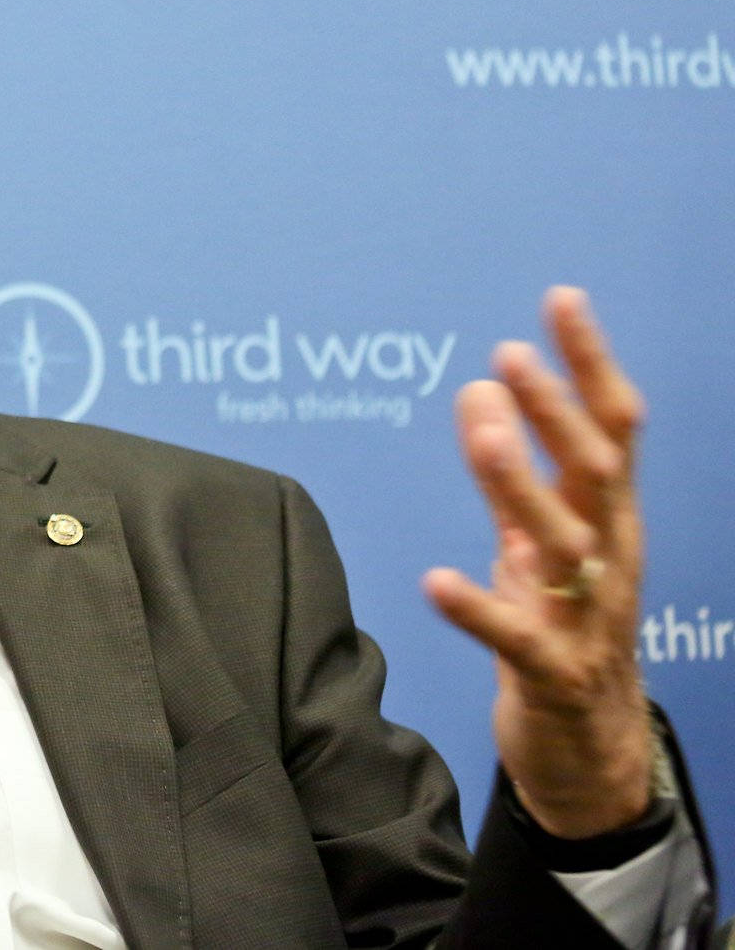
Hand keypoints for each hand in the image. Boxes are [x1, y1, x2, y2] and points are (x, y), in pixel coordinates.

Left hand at [423, 286, 651, 838]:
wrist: (591, 747)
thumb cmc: (560, 624)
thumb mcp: (533, 536)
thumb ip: (508, 467)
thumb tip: (477, 386)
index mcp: (607, 516)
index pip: (611, 426)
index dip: (589, 362)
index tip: (560, 300)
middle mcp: (608, 557)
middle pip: (595, 473)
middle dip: (556, 411)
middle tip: (511, 354)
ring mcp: (586, 617)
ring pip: (563, 545)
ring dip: (521, 488)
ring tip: (483, 436)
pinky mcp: (552, 674)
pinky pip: (517, 637)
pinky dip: (478, 606)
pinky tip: (437, 580)